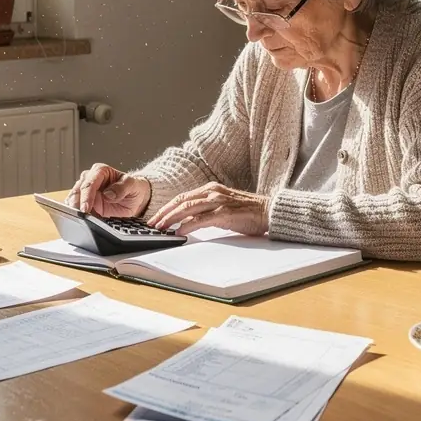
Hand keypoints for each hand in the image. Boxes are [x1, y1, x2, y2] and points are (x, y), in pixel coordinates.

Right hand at [68, 163, 150, 217]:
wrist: (135, 199)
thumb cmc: (133, 188)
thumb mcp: (133, 185)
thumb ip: (122, 188)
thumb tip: (108, 194)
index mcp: (101, 171)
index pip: (90, 182)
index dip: (87, 195)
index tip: (86, 207)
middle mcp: (90, 178)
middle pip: (78, 190)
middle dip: (76, 203)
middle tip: (80, 215)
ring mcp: (86, 191)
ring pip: (73, 197)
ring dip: (73, 208)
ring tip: (77, 218)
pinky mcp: (84, 202)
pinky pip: (75, 206)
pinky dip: (74, 212)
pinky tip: (76, 218)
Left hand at [147, 182, 269, 236]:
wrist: (269, 211)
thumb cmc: (247, 211)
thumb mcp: (222, 207)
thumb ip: (205, 211)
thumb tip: (186, 222)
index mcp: (210, 189)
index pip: (182, 197)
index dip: (167, 207)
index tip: (156, 217)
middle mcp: (212, 192)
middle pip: (181, 201)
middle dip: (164, 213)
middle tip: (152, 224)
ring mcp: (219, 201)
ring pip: (188, 208)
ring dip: (171, 218)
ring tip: (160, 228)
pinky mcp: (225, 213)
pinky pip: (202, 219)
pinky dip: (188, 225)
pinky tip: (179, 231)